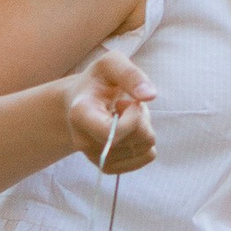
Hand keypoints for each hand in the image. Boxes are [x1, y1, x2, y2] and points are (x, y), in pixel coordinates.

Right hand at [61, 47, 154, 172]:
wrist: (80, 102)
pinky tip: (130, 129)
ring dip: (144, 128)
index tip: (128, 101)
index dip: (132, 118)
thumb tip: (150, 95)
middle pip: (135, 139)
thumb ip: (130, 74)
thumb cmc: (97, 80)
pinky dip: (145, 141)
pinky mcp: (108, 166)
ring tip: (127, 115)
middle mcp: (84, 142)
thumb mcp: (111, 64)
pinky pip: (145, 157)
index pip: (112, 133)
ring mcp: (96, 157)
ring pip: (144, 149)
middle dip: (142, 118)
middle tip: (128, 104)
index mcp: (80, 115)